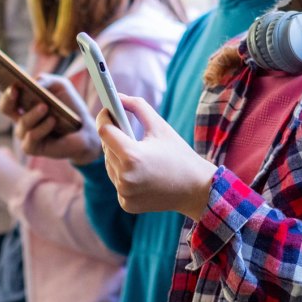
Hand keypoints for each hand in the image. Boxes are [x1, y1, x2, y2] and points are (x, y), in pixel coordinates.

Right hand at [0, 74, 100, 164]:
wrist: (84, 130)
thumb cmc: (69, 107)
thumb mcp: (60, 86)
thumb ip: (45, 80)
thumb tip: (31, 83)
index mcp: (24, 104)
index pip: (8, 97)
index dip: (7, 90)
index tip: (13, 84)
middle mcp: (21, 118)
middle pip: (5, 108)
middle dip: (8, 99)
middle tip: (15, 90)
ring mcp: (25, 134)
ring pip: (22, 123)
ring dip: (33, 114)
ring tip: (45, 107)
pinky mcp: (32, 147)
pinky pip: (31, 136)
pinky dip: (42, 128)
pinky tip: (52, 121)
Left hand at [97, 94, 216, 218]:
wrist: (196, 189)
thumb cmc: (179, 154)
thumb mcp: (160, 126)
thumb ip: (137, 106)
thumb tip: (117, 97)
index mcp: (132, 156)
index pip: (104, 131)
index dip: (104, 118)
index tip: (108, 110)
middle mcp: (125, 177)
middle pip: (106, 149)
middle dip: (113, 137)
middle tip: (122, 127)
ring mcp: (124, 193)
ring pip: (110, 166)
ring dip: (117, 156)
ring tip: (133, 149)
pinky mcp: (126, 204)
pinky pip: (117, 182)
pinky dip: (124, 174)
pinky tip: (138, 169)